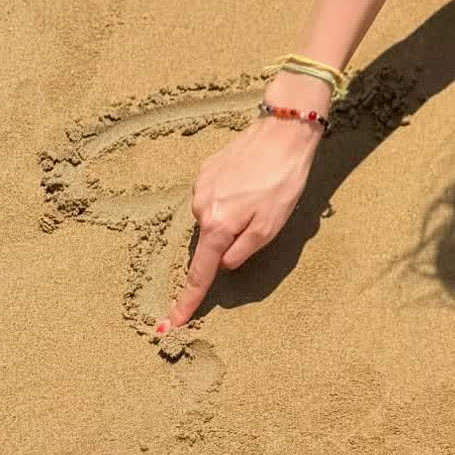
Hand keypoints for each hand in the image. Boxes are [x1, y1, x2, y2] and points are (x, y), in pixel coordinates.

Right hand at [155, 119, 319, 331]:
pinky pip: (213, 196)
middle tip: (262, 213)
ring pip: (213, 218)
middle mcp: (201, 208)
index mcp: (217, 227)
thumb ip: (242, 252)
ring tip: (260, 193)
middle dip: (229, 239)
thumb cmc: (283, 182)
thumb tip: (222, 265)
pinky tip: (248, 181)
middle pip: (210, 241)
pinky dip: (228, 197)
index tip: (172, 322)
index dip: (188, 300)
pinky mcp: (205, 170)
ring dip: (231, 215)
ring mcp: (200, 187)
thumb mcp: (270, 226)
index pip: (200, 273)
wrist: (282, 131)